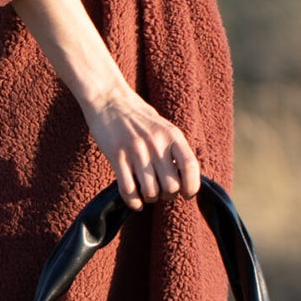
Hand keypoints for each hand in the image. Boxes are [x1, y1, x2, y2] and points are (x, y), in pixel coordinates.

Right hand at [80, 85, 200, 210]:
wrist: (109, 99)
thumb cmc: (138, 117)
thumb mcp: (163, 127)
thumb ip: (174, 149)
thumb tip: (185, 177)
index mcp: (172, 135)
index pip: (190, 167)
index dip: (192, 187)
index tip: (186, 194)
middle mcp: (156, 143)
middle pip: (171, 186)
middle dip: (168, 196)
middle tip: (161, 192)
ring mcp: (136, 150)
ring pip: (151, 191)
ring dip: (150, 198)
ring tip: (147, 194)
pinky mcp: (117, 156)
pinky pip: (129, 190)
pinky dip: (134, 202)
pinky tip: (135, 201)